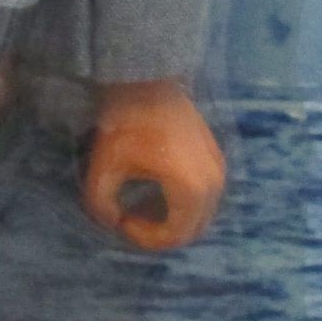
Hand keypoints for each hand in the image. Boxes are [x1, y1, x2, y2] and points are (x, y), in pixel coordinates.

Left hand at [81, 79, 226, 251]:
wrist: (147, 82)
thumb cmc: (126, 125)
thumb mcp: (104, 170)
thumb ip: (102, 207)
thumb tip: (113, 221)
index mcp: (190, 190)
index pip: (174, 236)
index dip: (145, 238)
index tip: (122, 220)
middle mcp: (213, 184)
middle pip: (192, 229)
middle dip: (161, 232)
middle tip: (133, 219)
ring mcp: (219, 168)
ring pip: (200, 212)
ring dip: (173, 217)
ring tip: (142, 204)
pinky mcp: (216, 155)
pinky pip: (205, 194)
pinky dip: (184, 201)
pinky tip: (157, 188)